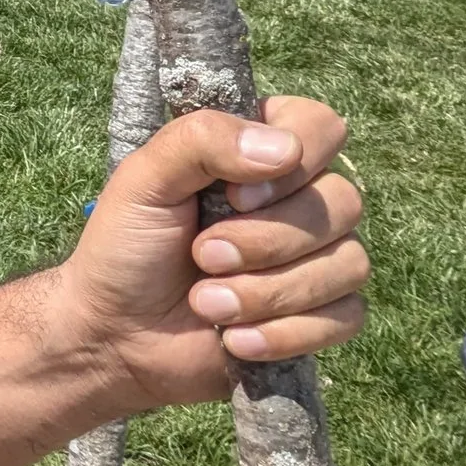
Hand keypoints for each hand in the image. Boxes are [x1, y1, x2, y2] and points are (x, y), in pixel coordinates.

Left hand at [57, 97, 368, 410]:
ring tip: (205, 301)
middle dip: (266, 241)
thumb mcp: (143, 179)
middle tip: (202, 255)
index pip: (320, 128)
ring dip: (268, 292)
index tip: (234, 197)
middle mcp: (297, 197)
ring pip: (349, 264)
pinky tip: (235, 338)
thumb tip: (286, 148)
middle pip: (343, 202)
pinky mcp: (320, 314)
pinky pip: (346, 317)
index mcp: (257, 150)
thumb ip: (202, 140)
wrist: (116, 335)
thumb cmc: (126, 246)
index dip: (291, 167)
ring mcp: (315, 257)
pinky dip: (285, 333)